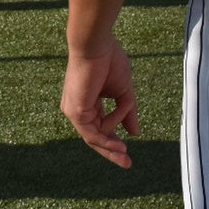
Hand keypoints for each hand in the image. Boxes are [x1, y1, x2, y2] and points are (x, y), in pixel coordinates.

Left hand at [60, 39, 138, 168]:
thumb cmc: (109, 60)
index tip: (128, 150)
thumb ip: (127, 113)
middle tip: (127, 164)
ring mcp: (74, 110)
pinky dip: (107, 137)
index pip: (100, 127)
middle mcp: (77, 108)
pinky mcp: (75, 111)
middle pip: (94, 137)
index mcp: (87, 102)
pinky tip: (119, 141)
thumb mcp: (124, 92)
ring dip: (111, 145)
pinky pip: (92, 132)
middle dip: (111, 151)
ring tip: (125, 153)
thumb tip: (135, 133)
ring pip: (94, 136)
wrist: (97, 44)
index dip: (114, 139)